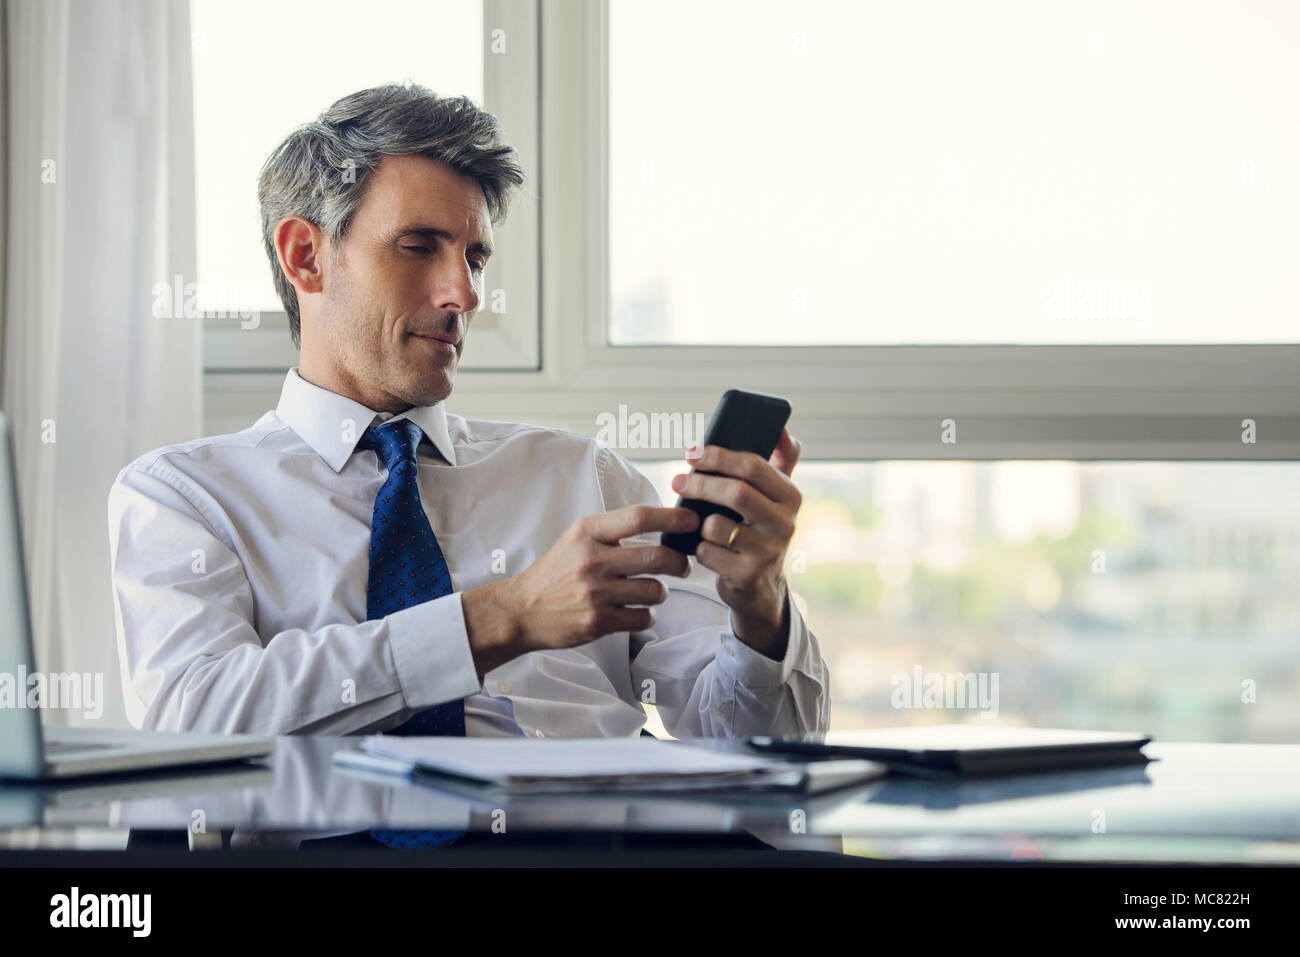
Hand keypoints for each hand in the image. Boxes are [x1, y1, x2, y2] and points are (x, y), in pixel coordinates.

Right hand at [489, 506, 696, 660]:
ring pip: (654, 590)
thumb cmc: (556, 572)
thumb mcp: (577, 540)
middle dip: (678, 563)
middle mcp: (591, 560)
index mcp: (587, 532)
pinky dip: (645, 615)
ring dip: (660, 592)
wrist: (522, 609)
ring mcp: (595, 593)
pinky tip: (633, 610)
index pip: (639, 517)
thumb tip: (662, 528)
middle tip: (682, 566)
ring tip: (649, 591)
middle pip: (656, 557)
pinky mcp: (598, 621)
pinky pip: (642, 617)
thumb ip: (614, 533)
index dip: (672, 517)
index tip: (692, 520)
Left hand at [672, 428, 802, 658]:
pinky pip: (707, 551)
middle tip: (677, 480)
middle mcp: (785, 523)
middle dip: (701, 483)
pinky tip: (706, 549)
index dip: (719, 455)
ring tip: (698, 523)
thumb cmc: (760, 529)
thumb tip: (783, 427)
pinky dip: (698, 548)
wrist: (761, 586)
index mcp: (791, 496)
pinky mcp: (748, 575)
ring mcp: (768, 552)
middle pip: (736, 492)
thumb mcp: (776, 498)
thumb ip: (780, 461)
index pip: (754, 466)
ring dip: (698, 522)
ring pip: (716, 525)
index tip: (693, 452)